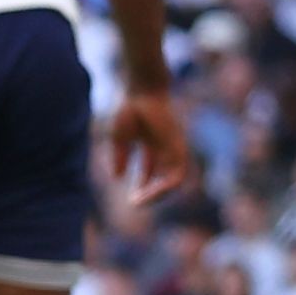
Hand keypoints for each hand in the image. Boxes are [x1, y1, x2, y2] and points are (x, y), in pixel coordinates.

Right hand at [109, 87, 191, 206]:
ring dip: (159, 194)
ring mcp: (174, 148)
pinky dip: (165, 186)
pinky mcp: (178, 147)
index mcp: (152, 145)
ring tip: (142, 201)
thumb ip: (119, 157)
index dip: (142, 186)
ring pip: (173, 180)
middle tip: (136, 202)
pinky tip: (150, 191)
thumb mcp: (120, 138)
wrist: (142, 91)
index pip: (151, 172)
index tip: (131, 198)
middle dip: (151, 193)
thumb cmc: (130, 108)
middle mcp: (166, 148)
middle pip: (163, 178)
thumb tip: (117, 178)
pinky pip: (177, 174)